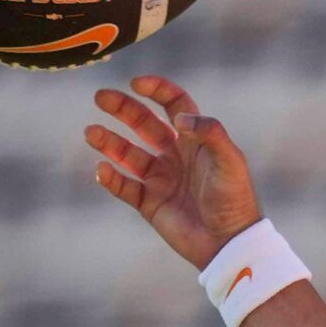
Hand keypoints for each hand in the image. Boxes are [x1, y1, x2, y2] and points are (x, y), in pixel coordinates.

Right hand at [85, 74, 263, 269]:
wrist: (229, 243)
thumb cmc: (234, 199)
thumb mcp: (230, 161)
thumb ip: (209, 133)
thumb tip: (179, 118)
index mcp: (196, 140)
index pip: (173, 104)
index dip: (156, 90)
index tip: (136, 83)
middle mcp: (176, 155)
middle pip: (143, 123)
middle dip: (122, 108)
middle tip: (100, 98)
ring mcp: (161, 179)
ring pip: (127, 154)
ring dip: (108, 142)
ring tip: (91, 133)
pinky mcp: (150, 204)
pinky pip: (124, 187)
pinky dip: (111, 178)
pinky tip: (102, 170)